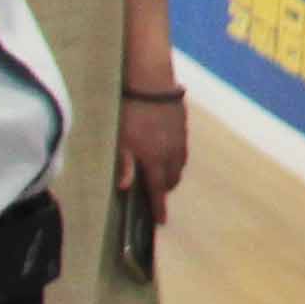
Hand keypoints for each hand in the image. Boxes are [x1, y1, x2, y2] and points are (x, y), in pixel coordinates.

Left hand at [117, 92, 190, 208]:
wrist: (151, 82)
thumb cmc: (131, 111)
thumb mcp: (121, 139)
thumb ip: (125, 164)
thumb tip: (124, 187)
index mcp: (155, 158)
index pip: (158, 190)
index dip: (159, 207)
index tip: (161, 221)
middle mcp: (172, 152)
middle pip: (173, 179)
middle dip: (165, 189)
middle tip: (156, 192)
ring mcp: (180, 139)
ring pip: (180, 165)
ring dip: (172, 173)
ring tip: (161, 172)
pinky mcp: (183, 126)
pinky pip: (183, 149)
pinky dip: (176, 157)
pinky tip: (167, 149)